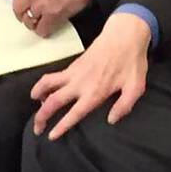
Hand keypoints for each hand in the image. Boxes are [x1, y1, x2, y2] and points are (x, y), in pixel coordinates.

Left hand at [12, 0, 92, 38]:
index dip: (20, 6)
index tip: (23, 9)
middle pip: (19, 11)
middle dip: (24, 16)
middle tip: (30, 19)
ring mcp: (41, 5)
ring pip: (29, 22)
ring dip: (34, 24)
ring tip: (40, 24)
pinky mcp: (51, 16)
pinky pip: (41, 29)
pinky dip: (44, 31)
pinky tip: (48, 29)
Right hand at [30, 11, 151, 139]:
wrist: (124, 35)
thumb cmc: (132, 62)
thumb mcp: (136, 86)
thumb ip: (124, 105)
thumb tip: (111, 120)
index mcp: (95, 92)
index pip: (73, 114)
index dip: (61, 126)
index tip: (51, 136)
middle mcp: (80, 84)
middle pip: (53, 101)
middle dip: (41, 116)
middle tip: (37, 128)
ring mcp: (74, 73)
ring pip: (47, 85)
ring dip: (37, 95)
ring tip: (35, 106)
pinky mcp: (73, 65)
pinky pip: (53, 76)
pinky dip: (44, 85)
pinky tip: (44, 92)